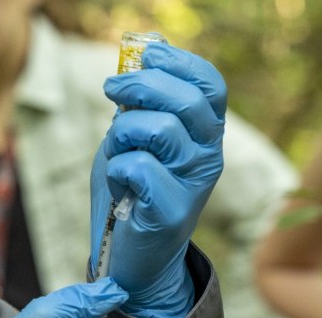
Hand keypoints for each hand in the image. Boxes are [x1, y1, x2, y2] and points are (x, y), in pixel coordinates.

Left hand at [89, 43, 227, 317]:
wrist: (132, 259)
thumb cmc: (131, 193)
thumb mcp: (136, 142)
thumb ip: (140, 108)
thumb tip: (135, 62)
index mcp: (206, 135)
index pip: (211, 85)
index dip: (180, 62)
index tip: (147, 53)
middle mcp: (209, 156)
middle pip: (187, 100)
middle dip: (142, 85)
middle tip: (111, 88)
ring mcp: (193, 184)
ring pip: (159, 129)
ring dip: (123, 133)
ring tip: (115, 151)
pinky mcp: (172, 211)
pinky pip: (139, 167)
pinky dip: (117, 169)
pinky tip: (118, 184)